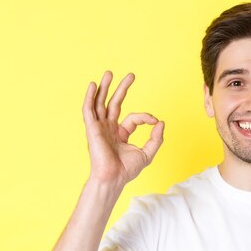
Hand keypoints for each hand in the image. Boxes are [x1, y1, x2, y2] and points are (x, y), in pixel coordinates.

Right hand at [82, 71, 163, 186]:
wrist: (114, 178)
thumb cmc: (127, 170)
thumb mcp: (147, 153)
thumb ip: (156, 138)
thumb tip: (161, 122)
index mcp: (120, 133)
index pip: (133, 117)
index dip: (146, 117)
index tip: (155, 122)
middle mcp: (109, 128)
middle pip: (114, 103)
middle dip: (122, 89)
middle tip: (131, 75)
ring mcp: (99, 127)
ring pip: (101, 103)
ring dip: (104, 87)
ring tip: (109, 73)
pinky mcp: (92, 129)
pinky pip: (88, 110)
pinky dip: (89, 97)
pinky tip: (92, 85)